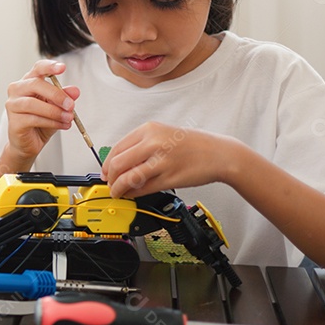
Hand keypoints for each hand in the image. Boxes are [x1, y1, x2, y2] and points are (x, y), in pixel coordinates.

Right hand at [3, 60, 80, 168]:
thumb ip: (65, 98)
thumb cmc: (41, 122)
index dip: (49, 66)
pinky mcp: (14, 122)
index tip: (63, 68)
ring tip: (68, 118)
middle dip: (56, 94)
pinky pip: (33, 119)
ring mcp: (13, 105)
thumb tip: (75, 91)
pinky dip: (51, 122)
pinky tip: (62, 125)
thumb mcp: (57, 107)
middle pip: (35, 84)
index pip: (37, 69)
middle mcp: (17, 90)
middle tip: (71, 104)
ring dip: (54, 111)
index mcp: (28, 82)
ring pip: (33, 103)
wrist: (29, 144)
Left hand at [101, 122, 237, 197]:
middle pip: (118, 163)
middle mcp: (153, 143)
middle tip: (109, 184)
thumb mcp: (164, 134)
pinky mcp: (169, 178)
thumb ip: (142, 145)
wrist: (219, 154)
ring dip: (118, 189)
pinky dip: (132, 193)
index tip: (105, 172)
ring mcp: (161, 161)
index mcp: (149, 130)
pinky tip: (131, 194)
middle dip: (109, 177)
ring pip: (128, 178)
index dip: (106, 164)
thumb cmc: (194, 145)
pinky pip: (143, 188)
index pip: (117, 148)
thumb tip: (120, 161)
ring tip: (117, 192)